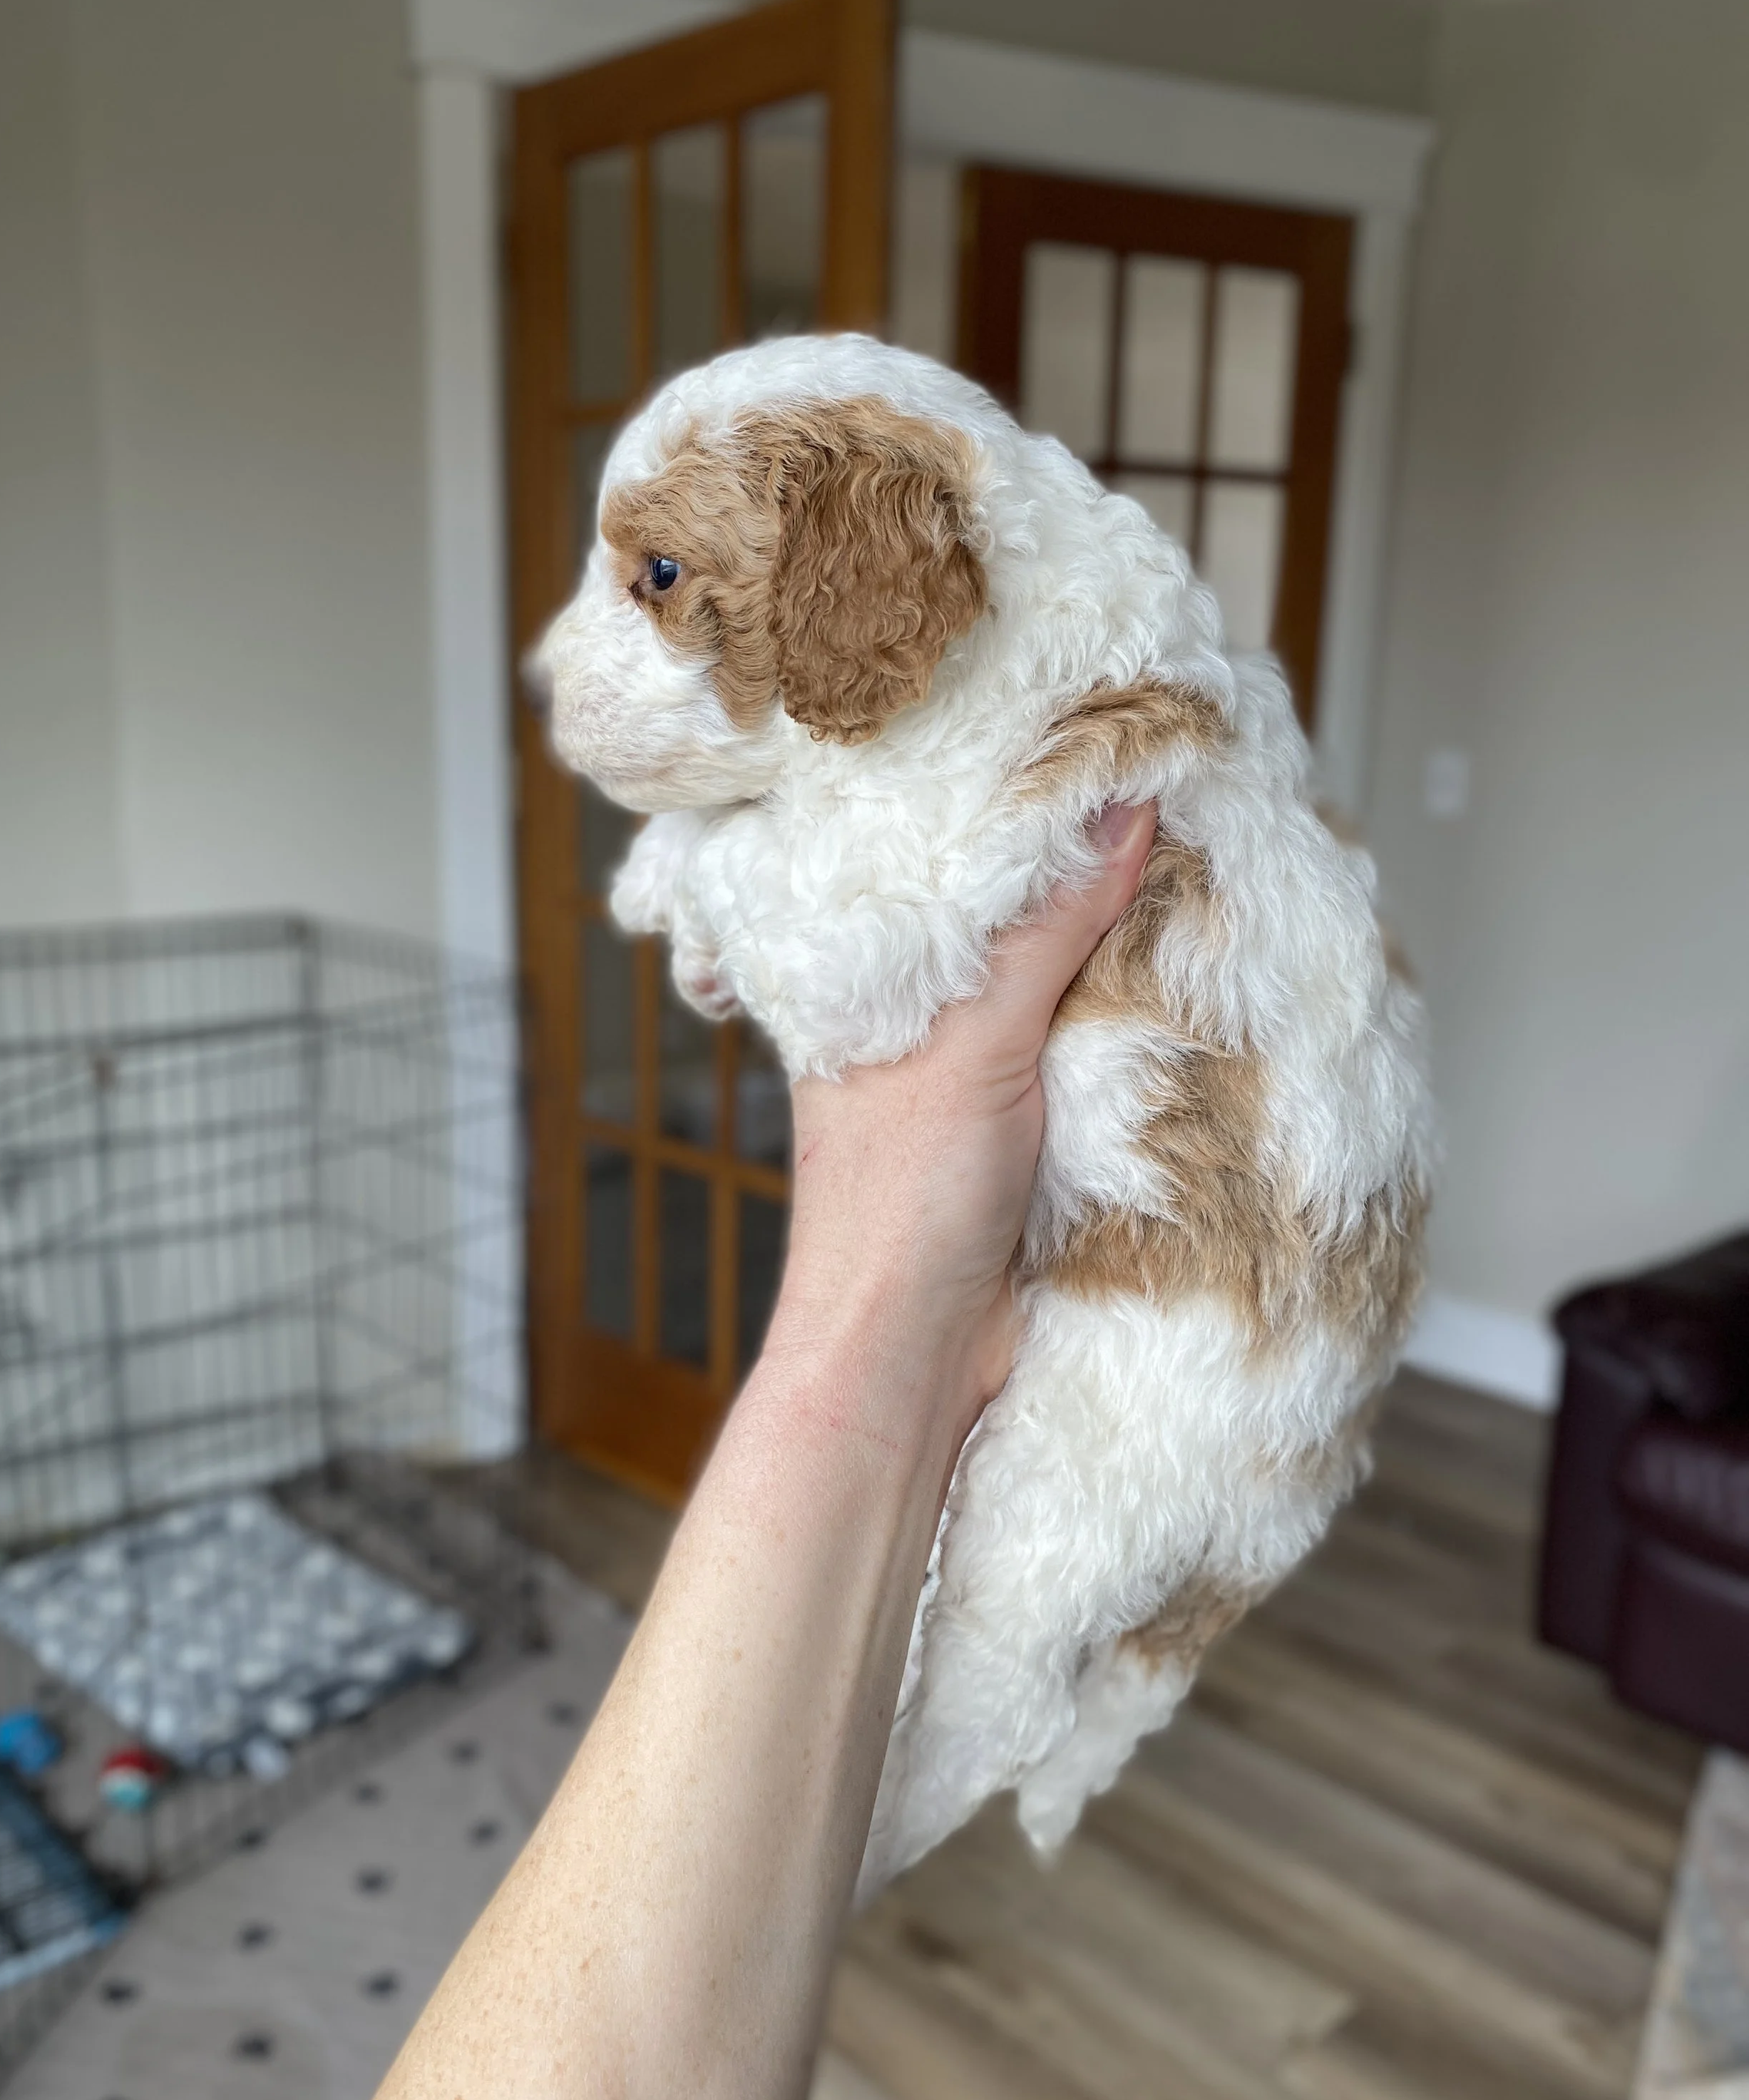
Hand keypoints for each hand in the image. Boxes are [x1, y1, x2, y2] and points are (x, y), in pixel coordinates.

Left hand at [771, 802, 1158, 1435]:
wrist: (914, 1359)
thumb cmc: (896, 1206)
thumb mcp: (974, 1042)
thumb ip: (1045, 932)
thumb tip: (1120, 809)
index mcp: (878, 980)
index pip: (956, 861)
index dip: (1028, 804)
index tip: (1109, 740)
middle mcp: (935, 1018)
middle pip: (1028, 916)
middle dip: (1101, 868)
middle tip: (1190, 790)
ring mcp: (992, 1076)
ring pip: (1077, 983)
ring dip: (1139, 947)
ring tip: (1220, 866)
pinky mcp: (1047, 1134)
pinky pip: (1110, 1054)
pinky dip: (1156, 1022)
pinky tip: (1211, 982)